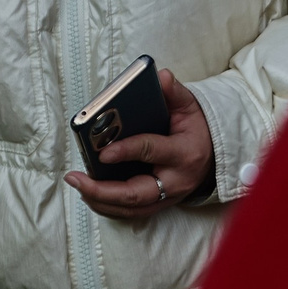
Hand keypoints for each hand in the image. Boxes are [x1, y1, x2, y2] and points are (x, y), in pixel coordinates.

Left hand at [66, 69, 213, 218]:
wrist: (213, 157)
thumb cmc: (195, 130)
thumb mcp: (190, 107)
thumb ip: (174, 93)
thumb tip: (160, 77)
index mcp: (184, 153)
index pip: (151, 151)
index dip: (126, 151)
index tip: (103, 151)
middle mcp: (175, 181)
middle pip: (135, 194)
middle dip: (101, 190)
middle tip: (74, 177)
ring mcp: (167, 198)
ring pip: (130, 208)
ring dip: (99, 200)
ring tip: (76, 184)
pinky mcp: (158, 205)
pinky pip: (130, 212)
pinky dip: (107, 206)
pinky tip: (88, 193)